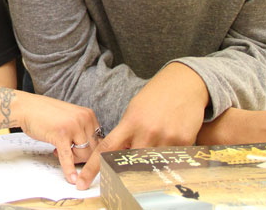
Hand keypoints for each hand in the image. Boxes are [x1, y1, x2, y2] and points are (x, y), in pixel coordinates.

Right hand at [14, 91, 100, 184]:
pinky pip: (68, 157)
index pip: (100, 141)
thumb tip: (92, 150)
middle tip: (69, 154)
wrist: (26, 107)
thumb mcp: (71, 118)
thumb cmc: (46, 114)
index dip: (91, 151)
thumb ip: (82, 130)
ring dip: (74, 159)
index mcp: (88, 115)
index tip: (81, 153)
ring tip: (59, 150)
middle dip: (82, 157)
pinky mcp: (61, 135)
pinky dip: (70, 170)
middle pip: (94, 149)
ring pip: (84, 154)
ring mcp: (73, 127)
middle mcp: (84, 119)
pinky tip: (71, 178)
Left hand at [75, 62, 208, 188]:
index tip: (82, 182)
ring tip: (158, 140)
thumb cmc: (155, 97)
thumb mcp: (134, 111)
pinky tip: (172, 137)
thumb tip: (119, 156)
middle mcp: (147, 131)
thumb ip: (126, 133)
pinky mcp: (184, 141)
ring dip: (152, 160)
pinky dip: (170, 153)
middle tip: (130, 166)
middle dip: (128, 168)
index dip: (92, 168)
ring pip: (153, 163)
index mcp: (130, 123)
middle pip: (131, 163)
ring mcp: (166, 137)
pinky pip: (173, 158)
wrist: (184, 83)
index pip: (106, 149)